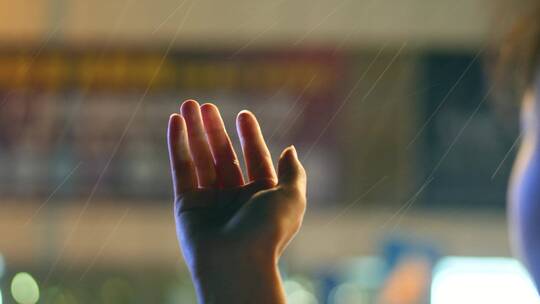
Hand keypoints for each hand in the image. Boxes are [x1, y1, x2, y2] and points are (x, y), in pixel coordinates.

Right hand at [167, 100, 306, 302]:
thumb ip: (293, 172)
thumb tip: (290, 149)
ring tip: (187, 104)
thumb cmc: (268, 231)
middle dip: (215, 130)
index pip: (255, 158)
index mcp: (262, 196)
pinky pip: (182, 169)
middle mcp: (236, 197)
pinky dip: (178, 145)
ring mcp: (210, 201)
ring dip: (194, 131)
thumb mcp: (292, 198)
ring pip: (201, 158)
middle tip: (206, 105)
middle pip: (224, 155)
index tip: (243, 114)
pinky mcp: (186, 205)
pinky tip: (176, 122)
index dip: (250, 136)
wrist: (237, 264)